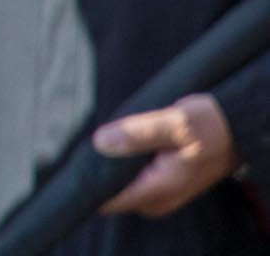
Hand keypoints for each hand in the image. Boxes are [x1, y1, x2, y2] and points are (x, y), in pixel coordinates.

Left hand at [95, 93, 237, 217]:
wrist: (236, 130)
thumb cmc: (209, 126)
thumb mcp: (176, 122)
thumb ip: (138, 133)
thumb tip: (101, 142)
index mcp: (159, 188)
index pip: (109, 198)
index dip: (91, 177)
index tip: (85, 153)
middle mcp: (156, 200)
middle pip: (110, 191)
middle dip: (101, 166)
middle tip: (106, 136)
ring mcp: (158, 195)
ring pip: (120, 184)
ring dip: (114, 162)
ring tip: (120, 136)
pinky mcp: (159, 186)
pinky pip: (131, 179)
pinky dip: (125, 162)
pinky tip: (127, 142)